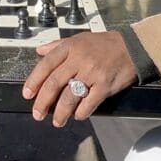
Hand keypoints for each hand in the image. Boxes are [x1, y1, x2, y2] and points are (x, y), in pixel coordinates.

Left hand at [22, 31, 136, 126]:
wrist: (133, 47)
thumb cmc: (104, 44)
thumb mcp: (79, 39)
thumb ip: (58, 45)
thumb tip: (39, 50)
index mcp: (70, 47)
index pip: (46, 64)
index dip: (34, 80)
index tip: (27, 94)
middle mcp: (79, 59)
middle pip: (54, 83)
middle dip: (43, 101)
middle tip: (37, 113)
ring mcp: (92, 72)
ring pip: (70, 96)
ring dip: (61, 112)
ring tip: (57, 121)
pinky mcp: (105, 85)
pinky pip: (89, 103)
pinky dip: (81, 112)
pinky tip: (77, 115)